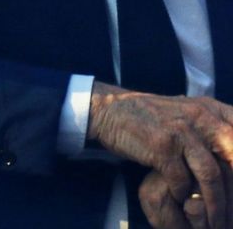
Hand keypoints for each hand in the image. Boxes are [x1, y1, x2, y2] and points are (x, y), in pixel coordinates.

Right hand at [89, 82, 232, 228]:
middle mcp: (201, 117)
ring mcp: (180, 132)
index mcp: (212, 110)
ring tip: (215, 219)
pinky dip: (183, 194)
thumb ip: (214, 127)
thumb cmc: (154, 117)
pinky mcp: (161, 147)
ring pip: (211, 175)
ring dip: (215, 202)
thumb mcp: (190, 112)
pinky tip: (181, 199)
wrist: (111, 109)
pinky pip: (181, 180)